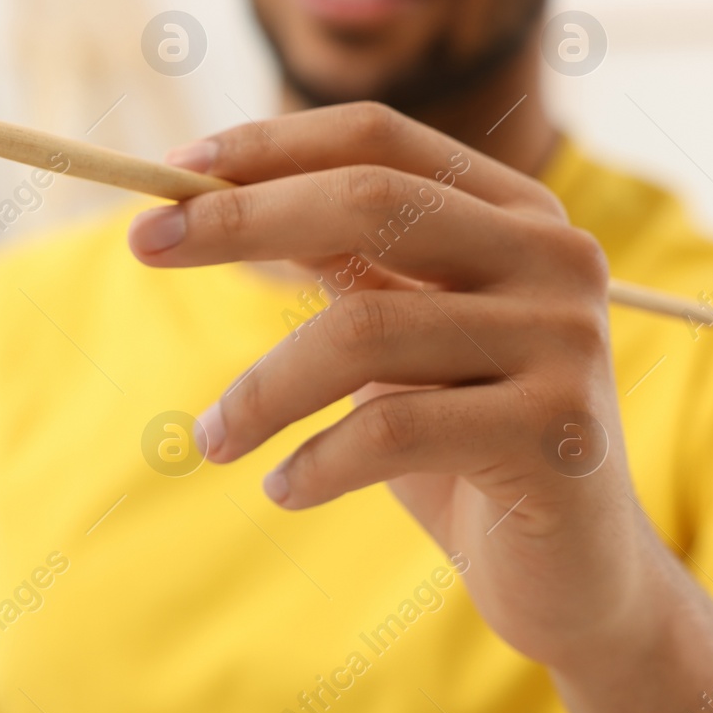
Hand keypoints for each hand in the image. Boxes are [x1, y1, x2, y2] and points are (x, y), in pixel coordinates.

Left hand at [126, 102, 670, 671]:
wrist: (572, 572)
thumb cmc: (457, 440)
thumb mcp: (397, 331)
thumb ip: (338, 257)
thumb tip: (206, 195)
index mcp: (515, 212)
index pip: (377, 140)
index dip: (268, 146)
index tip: (171, 171)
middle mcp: (554, 256)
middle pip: (368, 201)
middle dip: (238, 220)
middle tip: (141, 245)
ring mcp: (565, 341)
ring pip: (362, 330)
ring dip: (260, 390)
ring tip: (212, 438)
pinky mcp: (556, 434)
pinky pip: (389, 431)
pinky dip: (313, 462)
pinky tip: (283, 489)